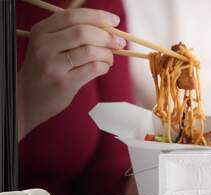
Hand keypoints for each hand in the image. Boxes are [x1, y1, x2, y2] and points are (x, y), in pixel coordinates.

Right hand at [17, 8, 126, 139]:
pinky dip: (104, 66)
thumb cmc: (45, 69)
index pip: (72, 16)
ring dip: (107, 54)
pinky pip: (93, 69)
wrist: (26, 98)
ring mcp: (53, 66)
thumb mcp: (49, 45)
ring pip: (91, 51)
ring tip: (109, 58)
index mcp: (41, 31)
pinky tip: (103, 67)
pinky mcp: (64, 83)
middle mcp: (44, 46)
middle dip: (107, 37)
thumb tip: (108, 27)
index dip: (98, 16)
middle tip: (118, 42)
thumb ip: (71, 33)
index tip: (115, 21)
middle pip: (83, 32)